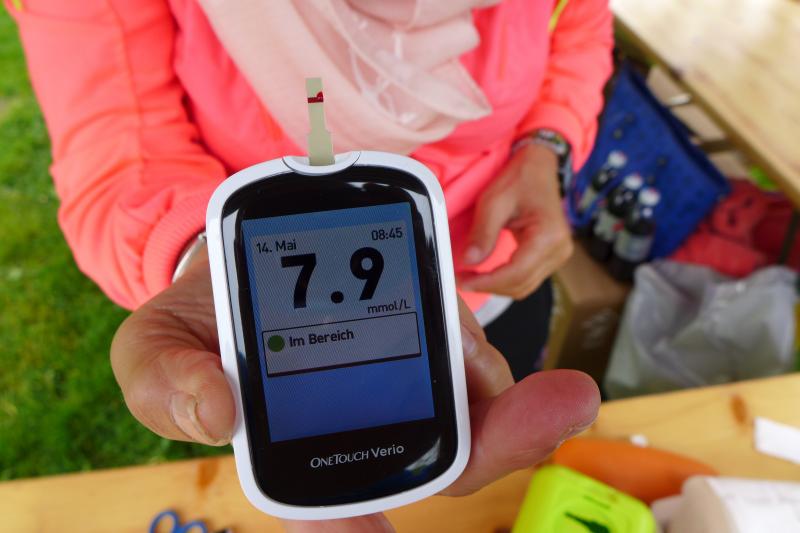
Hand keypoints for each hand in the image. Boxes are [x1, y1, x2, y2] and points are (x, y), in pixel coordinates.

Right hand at [111, 249, 598, 531]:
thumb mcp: (154, 350)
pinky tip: (468, 316)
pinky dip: (473, 338)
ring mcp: (395, 380)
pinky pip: (459, 345)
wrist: (228, 265)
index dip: (362, 526)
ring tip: (532, 369)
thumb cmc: (195, 329)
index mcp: (298, 452)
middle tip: (562, 408)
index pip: (342, 509)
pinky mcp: (415, 336)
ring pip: (466, 398)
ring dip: (504, 388)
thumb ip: (165, 382)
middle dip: (505, 439)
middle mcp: (360, 426)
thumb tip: (215, 411)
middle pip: (442, 453)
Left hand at [460, 143, 572, 298]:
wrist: (539, 167)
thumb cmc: (521, 178)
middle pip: (520, 285)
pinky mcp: (551, 257)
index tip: (462, 281)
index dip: (486, 282)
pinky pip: (527, 278)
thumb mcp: (494, 201)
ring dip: (496, 286)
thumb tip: (469, 261)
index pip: (516, 273)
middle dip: (488, 286)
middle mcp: (559, 250)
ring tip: (471, 278)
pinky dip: (506, 280)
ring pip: (524, 286)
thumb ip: (483, 233)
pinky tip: (487, 274)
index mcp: (549, 236)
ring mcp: (558, 255)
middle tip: (461, 280)